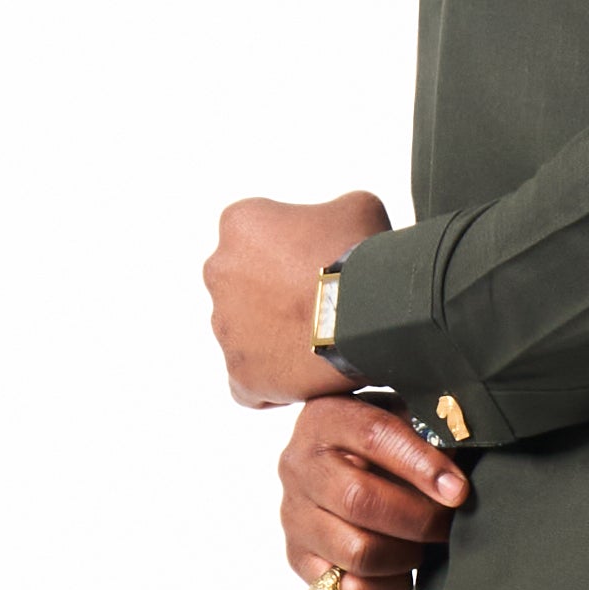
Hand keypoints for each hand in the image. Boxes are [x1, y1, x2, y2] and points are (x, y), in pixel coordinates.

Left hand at [204, 189, 392, 406]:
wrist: (370, 314)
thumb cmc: (362, 255)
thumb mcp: (356, 207)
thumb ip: (331, 212)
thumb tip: (337, 228)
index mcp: (240, 224)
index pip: (257, 237)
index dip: (291, 252)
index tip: (318, 265)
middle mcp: (219, 271)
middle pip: (245, 285)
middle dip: (275, 295)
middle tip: (319, 305)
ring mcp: (225, 326)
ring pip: (247, 333)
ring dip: (274, 337)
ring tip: (318, 343)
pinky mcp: (240, 374)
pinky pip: (248, 382)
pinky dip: (271, 381)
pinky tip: (303, 376)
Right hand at [281, 396, 467, 589]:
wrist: (338, 463)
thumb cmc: (383, 442)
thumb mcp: (402, 417)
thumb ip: (430, 433)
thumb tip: (460, 474)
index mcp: (326, 418)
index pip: (373, 436)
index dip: (421, 465)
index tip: (458, 490)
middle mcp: (299, 465)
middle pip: (359, 500)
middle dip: (419, 519)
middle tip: (449, 523)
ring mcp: (293, 515)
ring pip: (356, 551)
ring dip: (405, 555)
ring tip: (424, 544)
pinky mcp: (298, 558)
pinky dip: (388, 589)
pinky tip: (404, 569)